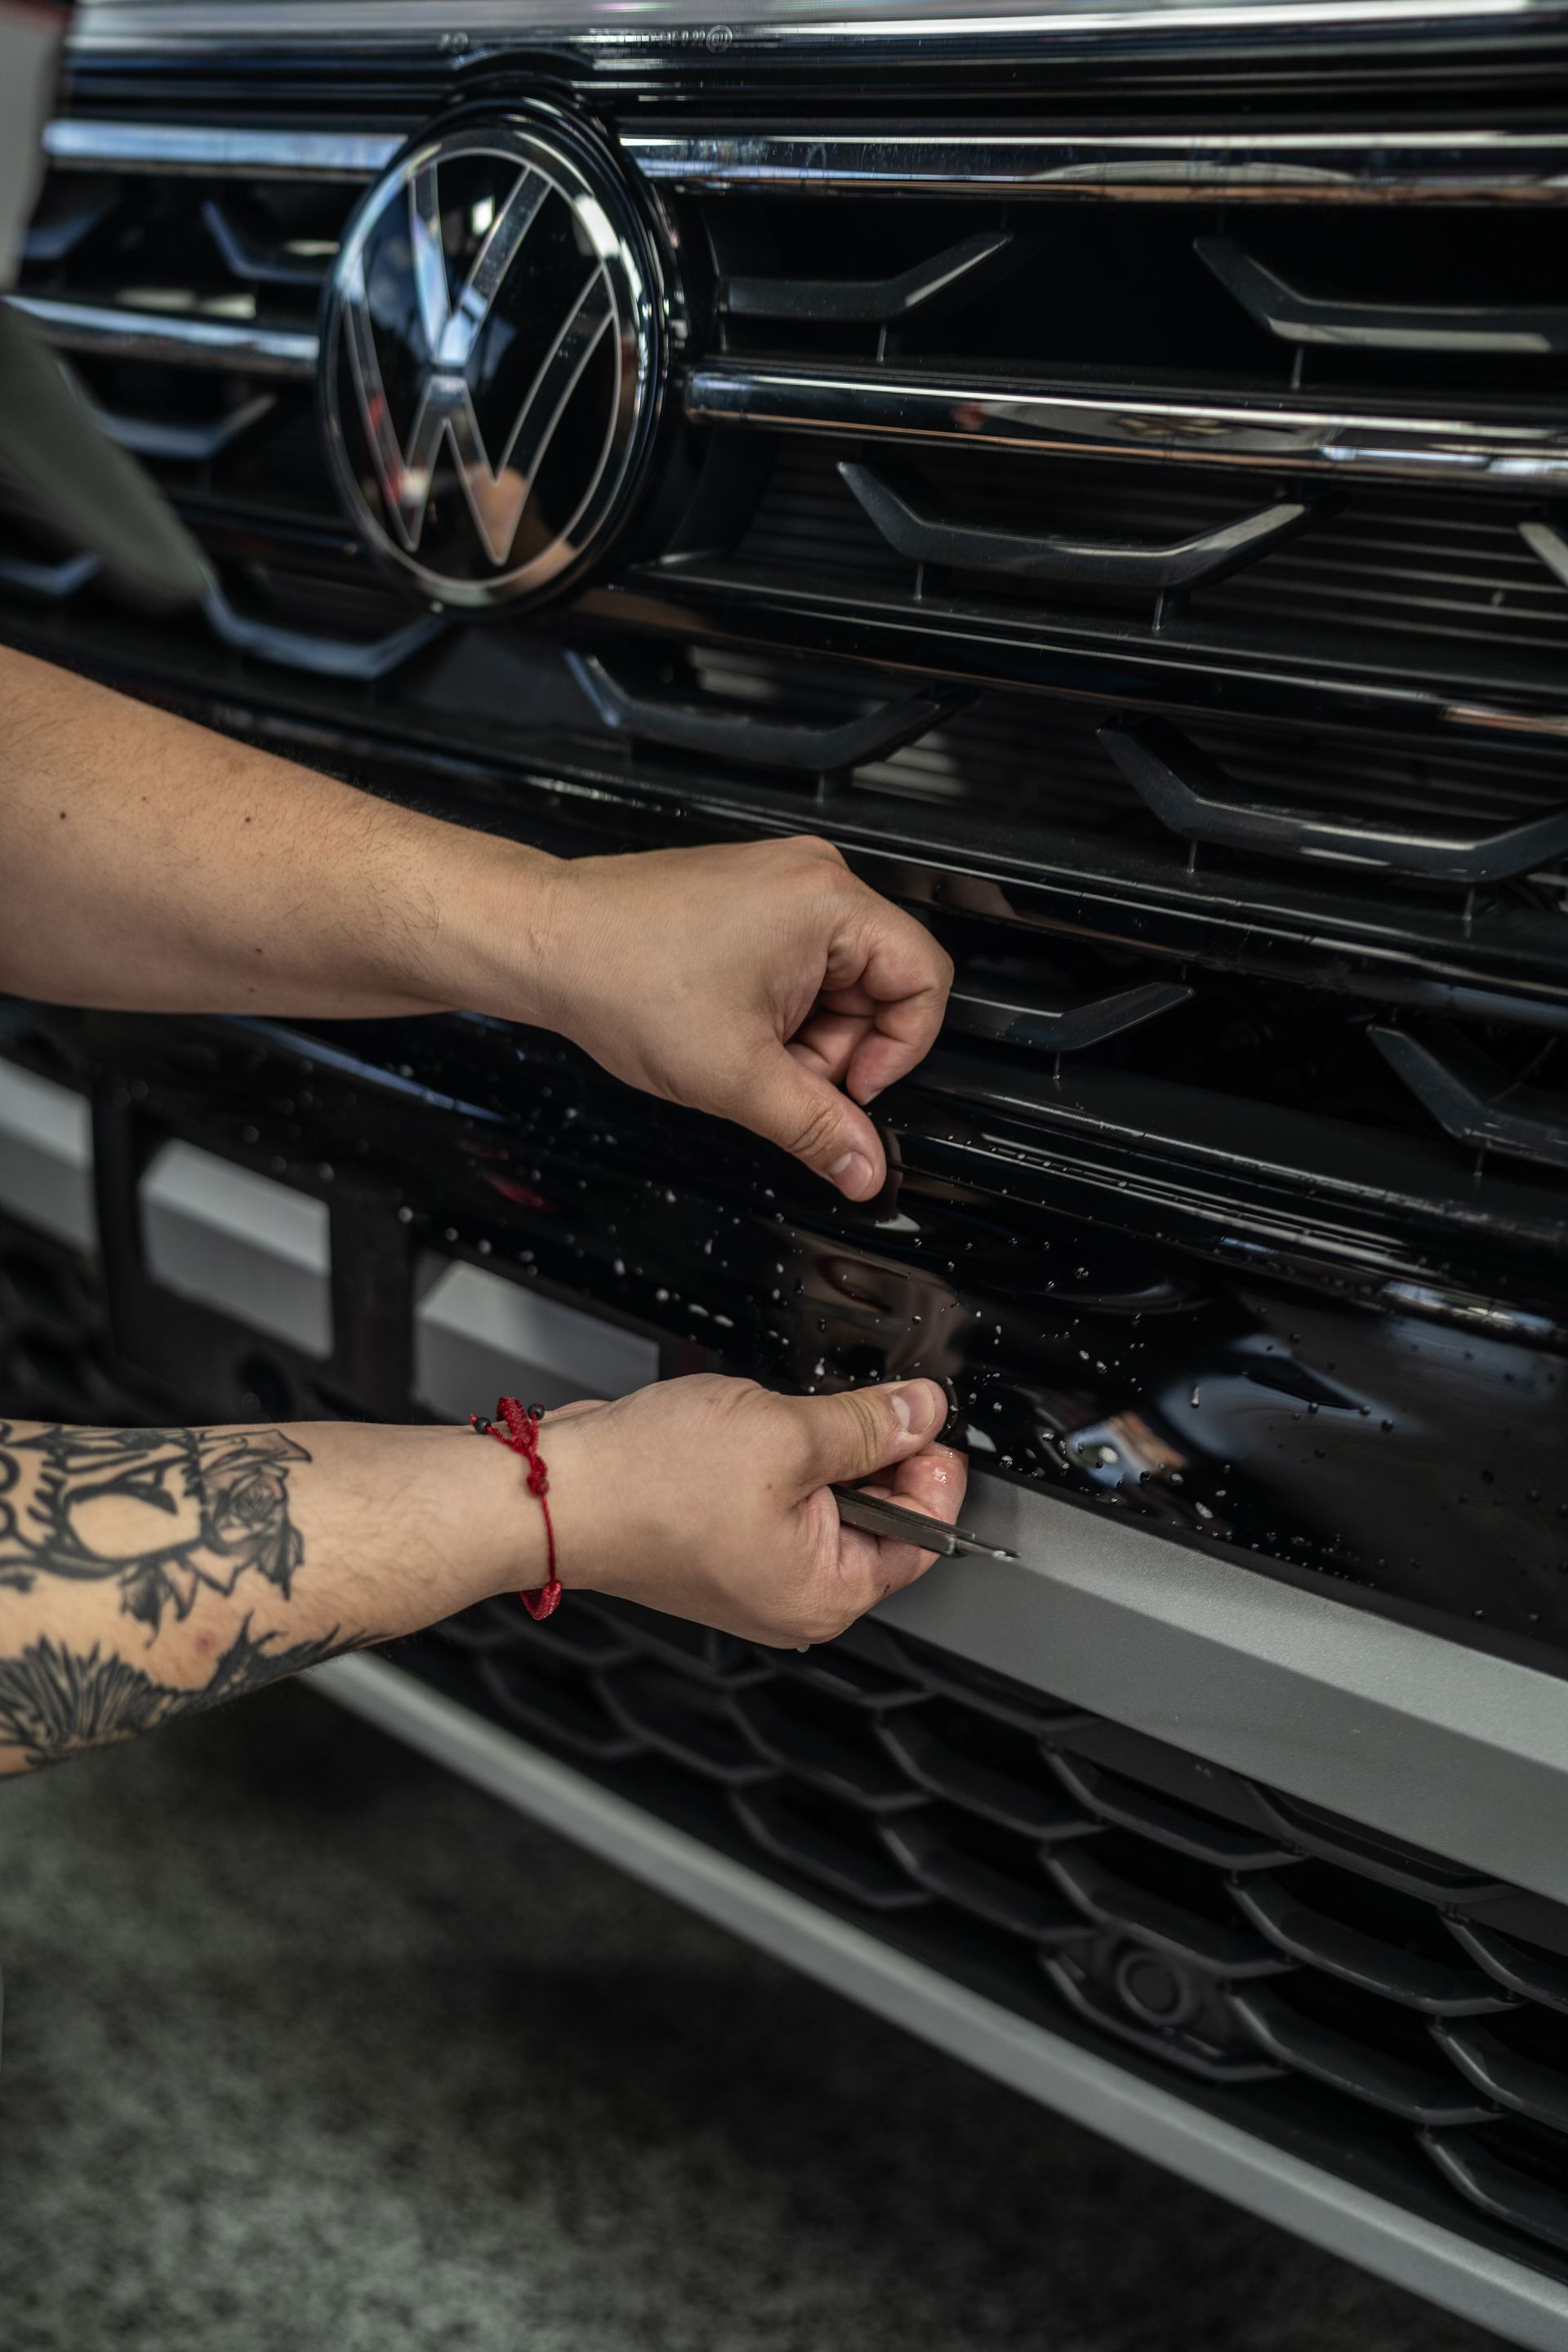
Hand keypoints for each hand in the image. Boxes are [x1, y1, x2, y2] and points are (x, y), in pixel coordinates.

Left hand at [534, 837, 951, 1199]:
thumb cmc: (621, 975)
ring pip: (837, 985)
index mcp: (828, 900)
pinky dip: (775, 1012)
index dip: (899, 1050)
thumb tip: (863, 1167)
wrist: (545, 943)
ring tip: (741, 1051)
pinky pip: (799, 969)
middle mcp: (811, 879)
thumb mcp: (736, 1076)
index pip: (925, 978)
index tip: (852, 1089)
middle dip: (836, 1049)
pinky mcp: (750, 903)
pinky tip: (728, 1028)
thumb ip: (815, 1128)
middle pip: (880, 987)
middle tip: (780, 1076)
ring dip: (803, 1036)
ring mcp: (778, 887)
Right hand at [538, 1375, 965, 1645]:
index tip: (922, 1416)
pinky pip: (777, 1493)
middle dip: (871, 1449)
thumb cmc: (648, 1486)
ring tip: (779, 1419)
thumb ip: (869, 1424)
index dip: (931, 1465)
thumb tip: (922, 1412)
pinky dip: (775, 1454)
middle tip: (851, 1403)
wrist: (553, 1491)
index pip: (925, 1535)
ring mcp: (754, 1571)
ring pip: (825, 1496)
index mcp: (825, 1595)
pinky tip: (747, 1430)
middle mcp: (793, 1597)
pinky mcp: (720, 1542)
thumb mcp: (785, 1435)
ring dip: (816, 1446)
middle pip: (878, 1514)